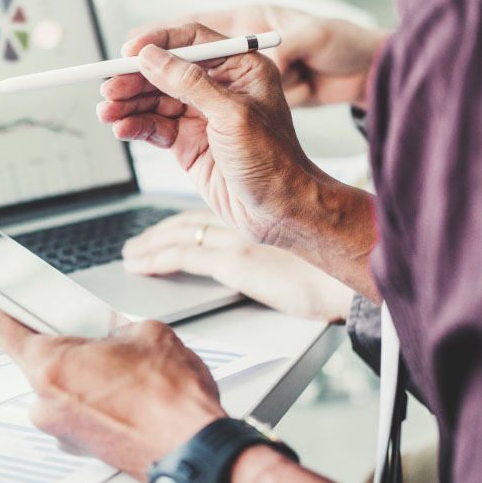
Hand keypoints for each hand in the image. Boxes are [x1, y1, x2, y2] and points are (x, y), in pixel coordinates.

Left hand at [0, 284, 225, 481]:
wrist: (195, 451)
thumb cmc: (172, 401)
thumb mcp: (145, 333)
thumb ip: (110, 324)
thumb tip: (105, 328)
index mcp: (50, 366)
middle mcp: (45, 401)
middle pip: (36, 355)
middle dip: (63, 338)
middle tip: (94, 333)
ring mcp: (59, 427)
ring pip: (60, 383)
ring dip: (82, 371)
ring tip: (125, 370)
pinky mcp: (78, 443)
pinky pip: (75, 406)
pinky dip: (93, 395)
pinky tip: (125, 392)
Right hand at [99, 22, 315, 247]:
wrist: (280, 211)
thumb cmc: (274, 162)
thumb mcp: (232, 115)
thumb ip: (189, 84)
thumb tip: (152, 58)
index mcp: (242, 69)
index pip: (193, 41)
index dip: (158, 44)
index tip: (128, 52)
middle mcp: (221, 88)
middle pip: (167, 71)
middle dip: (135, 79)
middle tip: (109, 88)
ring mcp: (202, 116)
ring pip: (155, 100)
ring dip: (129, 105)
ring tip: (107, 112)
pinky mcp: (188, 142)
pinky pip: (155, 127)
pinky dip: (136, 127)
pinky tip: (122, 129)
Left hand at [123, 210, 354, 321]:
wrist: (351, 268)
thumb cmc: (332, 263)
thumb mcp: (295, 252)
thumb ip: (275, 252)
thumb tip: (269, 267)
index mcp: (254, 215)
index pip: (205, 214)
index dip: (178, 221)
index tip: (160, 228)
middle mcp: (241, 221)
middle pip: (185, 222)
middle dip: (156, 231)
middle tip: (135, 241)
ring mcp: (235, 238)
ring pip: (177, 236)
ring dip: (148, 244)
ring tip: (129, 255)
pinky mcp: (234, 260)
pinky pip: (182, 257)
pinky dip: (155, 259)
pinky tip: (138, 265)